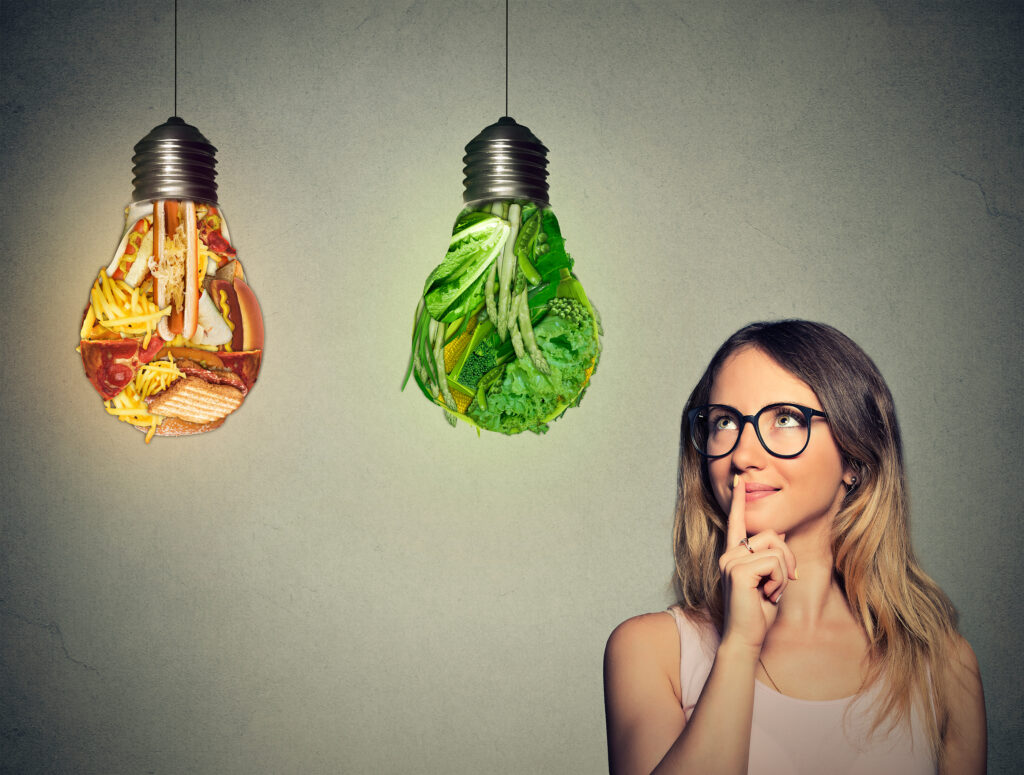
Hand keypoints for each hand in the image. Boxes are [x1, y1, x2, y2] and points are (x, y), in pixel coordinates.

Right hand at [718, 476, 797, 653]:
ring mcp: (730, 561)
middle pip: (771, 535)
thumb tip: (778, 532)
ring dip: (783, 573)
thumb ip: (769, 556)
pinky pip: (774, 564)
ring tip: (771, 592)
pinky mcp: (737, 571)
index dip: (738, 501)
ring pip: (776, 549)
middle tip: (781, 583)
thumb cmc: (758, 612)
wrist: (746, 637)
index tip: (739, 481)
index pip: (736, 522)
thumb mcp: (769, 579)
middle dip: (787, 558)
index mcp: (733, 554)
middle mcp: (728, 554)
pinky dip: (779, 581)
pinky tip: (768, 595)